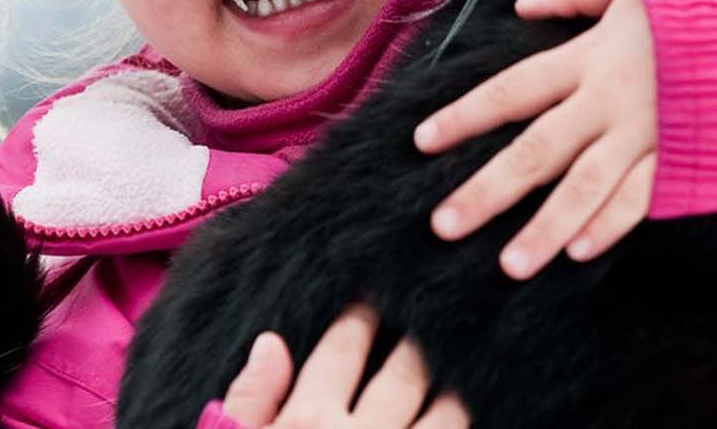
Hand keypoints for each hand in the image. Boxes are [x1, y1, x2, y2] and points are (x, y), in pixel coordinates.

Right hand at [219, 305, 467, 427]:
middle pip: (406, 373)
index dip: (358, 320)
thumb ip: (250, 403)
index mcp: (306, 424)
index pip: (341, 353)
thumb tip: (272, 342)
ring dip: (455, 393)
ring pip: (448, 416)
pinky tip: (467, 425)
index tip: (372, 300)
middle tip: (430, 319)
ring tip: (460, 375)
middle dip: (418, 343)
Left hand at [414, 0, 657, 279]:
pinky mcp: (680, 156)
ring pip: (586, 188)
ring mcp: (645, 135)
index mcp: (588, 57)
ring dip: (546, 228)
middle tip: (444, 226)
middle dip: (488, 191)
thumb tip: (524, 4)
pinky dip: (613, 224)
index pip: (511, 91)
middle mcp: (608, 102)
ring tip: (510, 265)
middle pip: (537, 151)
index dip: (465, 116)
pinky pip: (642, 197)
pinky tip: (581, 252)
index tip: (423, 141)